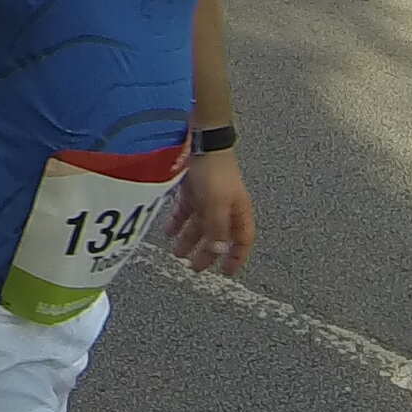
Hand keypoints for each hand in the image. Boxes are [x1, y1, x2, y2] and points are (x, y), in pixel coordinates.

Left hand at [167, 150, 254, 275]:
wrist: (202, 139)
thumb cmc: (215, 170)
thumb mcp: (217, 206)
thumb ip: (217, 230)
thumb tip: (217, 252)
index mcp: (238, 211)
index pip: (243, 240)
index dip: (237, 257)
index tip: (227, 272)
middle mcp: (225, 206)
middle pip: (218, 235)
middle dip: (207, 252)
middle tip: (194, 267)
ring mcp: (209, 196)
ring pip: (199, 224)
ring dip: (189, 239)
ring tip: (177, 252)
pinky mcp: (194, 188)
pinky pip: (186, 210)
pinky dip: (178, 222)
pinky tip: (168, 230)